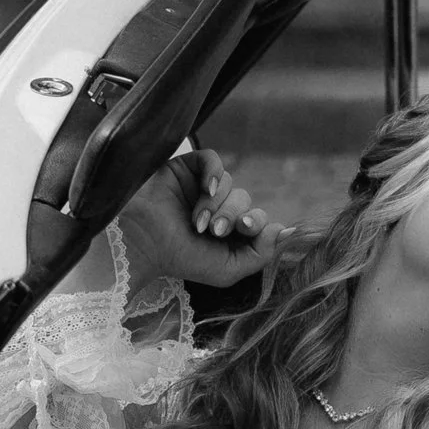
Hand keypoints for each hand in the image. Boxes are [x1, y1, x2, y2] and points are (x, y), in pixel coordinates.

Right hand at [121, 146, 282, 302]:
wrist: (140, 241)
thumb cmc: (179, 259)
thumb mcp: (227, 270)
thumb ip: (260, 254)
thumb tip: (288, 231)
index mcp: (227, 233)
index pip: (257, 219)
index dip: (256, 223)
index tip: (243, 230)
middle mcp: (216, 209)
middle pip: (245, 200)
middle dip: (232, 216)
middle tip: (212, 231)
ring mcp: (200, 187)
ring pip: (229, 183)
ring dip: (217, 204)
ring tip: (197, 221)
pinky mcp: (185, 167)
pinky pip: (212, 159)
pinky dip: (214, 172)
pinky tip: (207, 188)